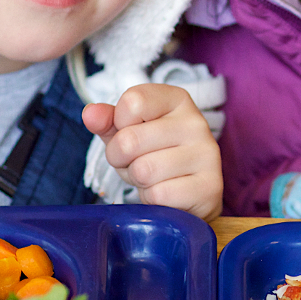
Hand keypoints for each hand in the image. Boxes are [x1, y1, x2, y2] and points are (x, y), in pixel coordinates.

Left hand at [83, 83, 221, 219]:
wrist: (188, 196)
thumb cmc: (154, 156)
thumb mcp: (127, 133)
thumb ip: (107, 121)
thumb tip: (90, 113)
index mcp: (177, 99)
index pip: (132, 102)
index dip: (118, 125)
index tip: (132, 132)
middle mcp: (196, 122)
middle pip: (130, 140)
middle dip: (121, 159)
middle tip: (137, 163)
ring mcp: (207, 154)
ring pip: (143, 170)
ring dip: (138, 181)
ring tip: (153, 178)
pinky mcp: (209, 187)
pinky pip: (159, 195)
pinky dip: (152, 200)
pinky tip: (166, 194)